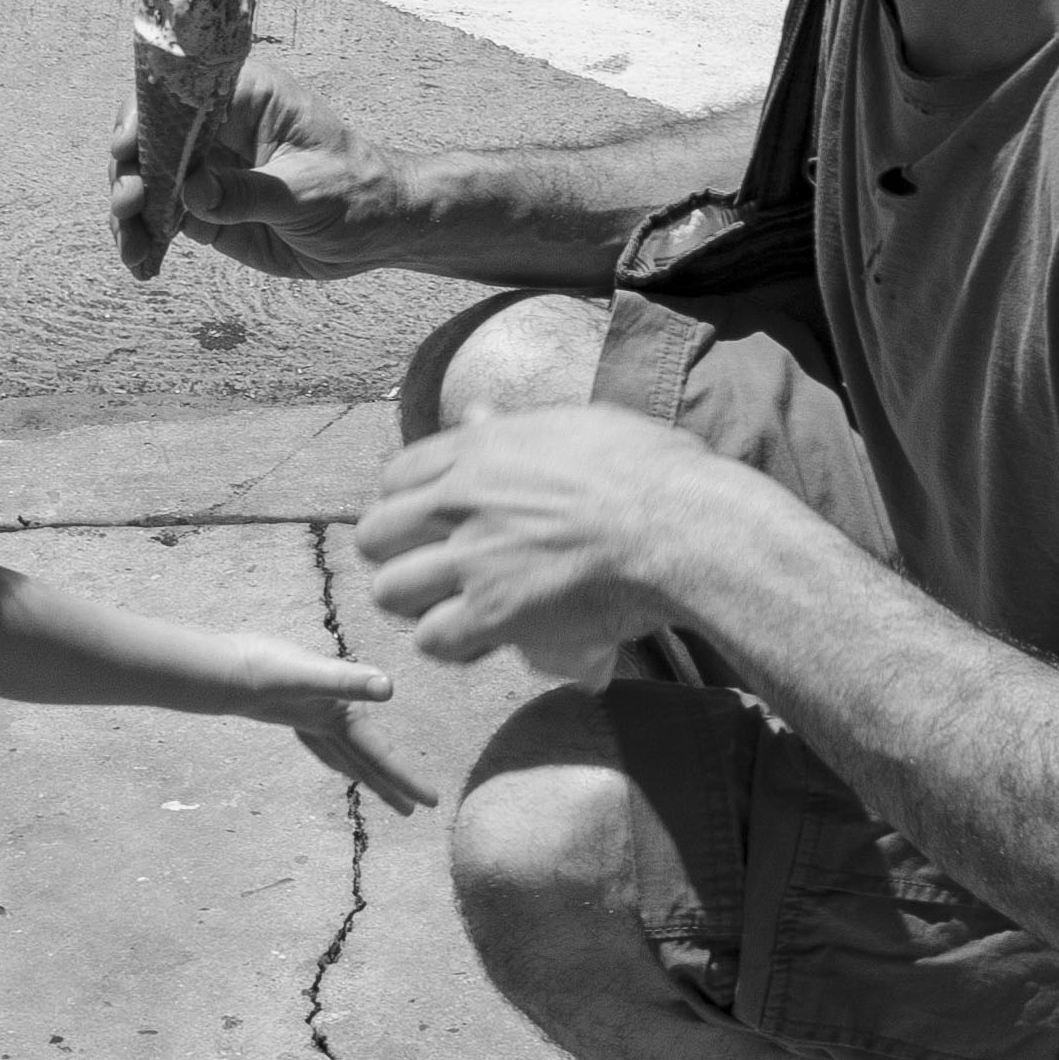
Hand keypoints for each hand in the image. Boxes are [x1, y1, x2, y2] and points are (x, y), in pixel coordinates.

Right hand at [114, 62, 412, 283]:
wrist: (380, 231)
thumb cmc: (357, 192)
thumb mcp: (309, 191)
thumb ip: (249, 193)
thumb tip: (192, 192)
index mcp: (245, 98)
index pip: (180, 92)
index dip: (143, 115)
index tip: (125, 147)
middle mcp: (218, 128)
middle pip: (149, 138)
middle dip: (128, 172)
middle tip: (127, 207)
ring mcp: (208, 169)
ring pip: (148, 181)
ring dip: (129, 212)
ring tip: (131, 247)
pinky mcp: (205, 209)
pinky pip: (162, 218)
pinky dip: (145, 238)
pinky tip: (141, 263)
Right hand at [202, 640, 430, 813]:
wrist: (218, 670)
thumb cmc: (264, 669)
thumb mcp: (310, 673)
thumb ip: (348, 680)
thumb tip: (389, 687)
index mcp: (337, 723)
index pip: (381, 757)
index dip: (408, 779)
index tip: (433, 803)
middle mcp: (324, 727)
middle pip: (364, 765)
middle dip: (389, 787)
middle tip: (412, 810)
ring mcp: (307, 718)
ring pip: (343, 753)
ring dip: (363, 770)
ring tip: (377, 782)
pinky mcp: (294, 704)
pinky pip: (324, 734)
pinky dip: (335, 743)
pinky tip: (331, 734)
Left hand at [351, 404, 734, 675]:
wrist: (683, 526)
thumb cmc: (649, 473)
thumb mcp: (574, 427)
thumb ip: (513, 431)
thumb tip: (478, 413)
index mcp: (479, 448)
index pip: (395, 476)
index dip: (407, 506)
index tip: (431, 525)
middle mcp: (461, 499)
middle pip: (375, 535)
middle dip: (399, 557)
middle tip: (436, 573)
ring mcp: (472, 558)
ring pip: (391, 592)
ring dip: (420, 605)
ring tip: (456, 610)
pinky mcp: (494, 613)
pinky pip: (433, 639)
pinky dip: (453, 646)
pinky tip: (482, 640)